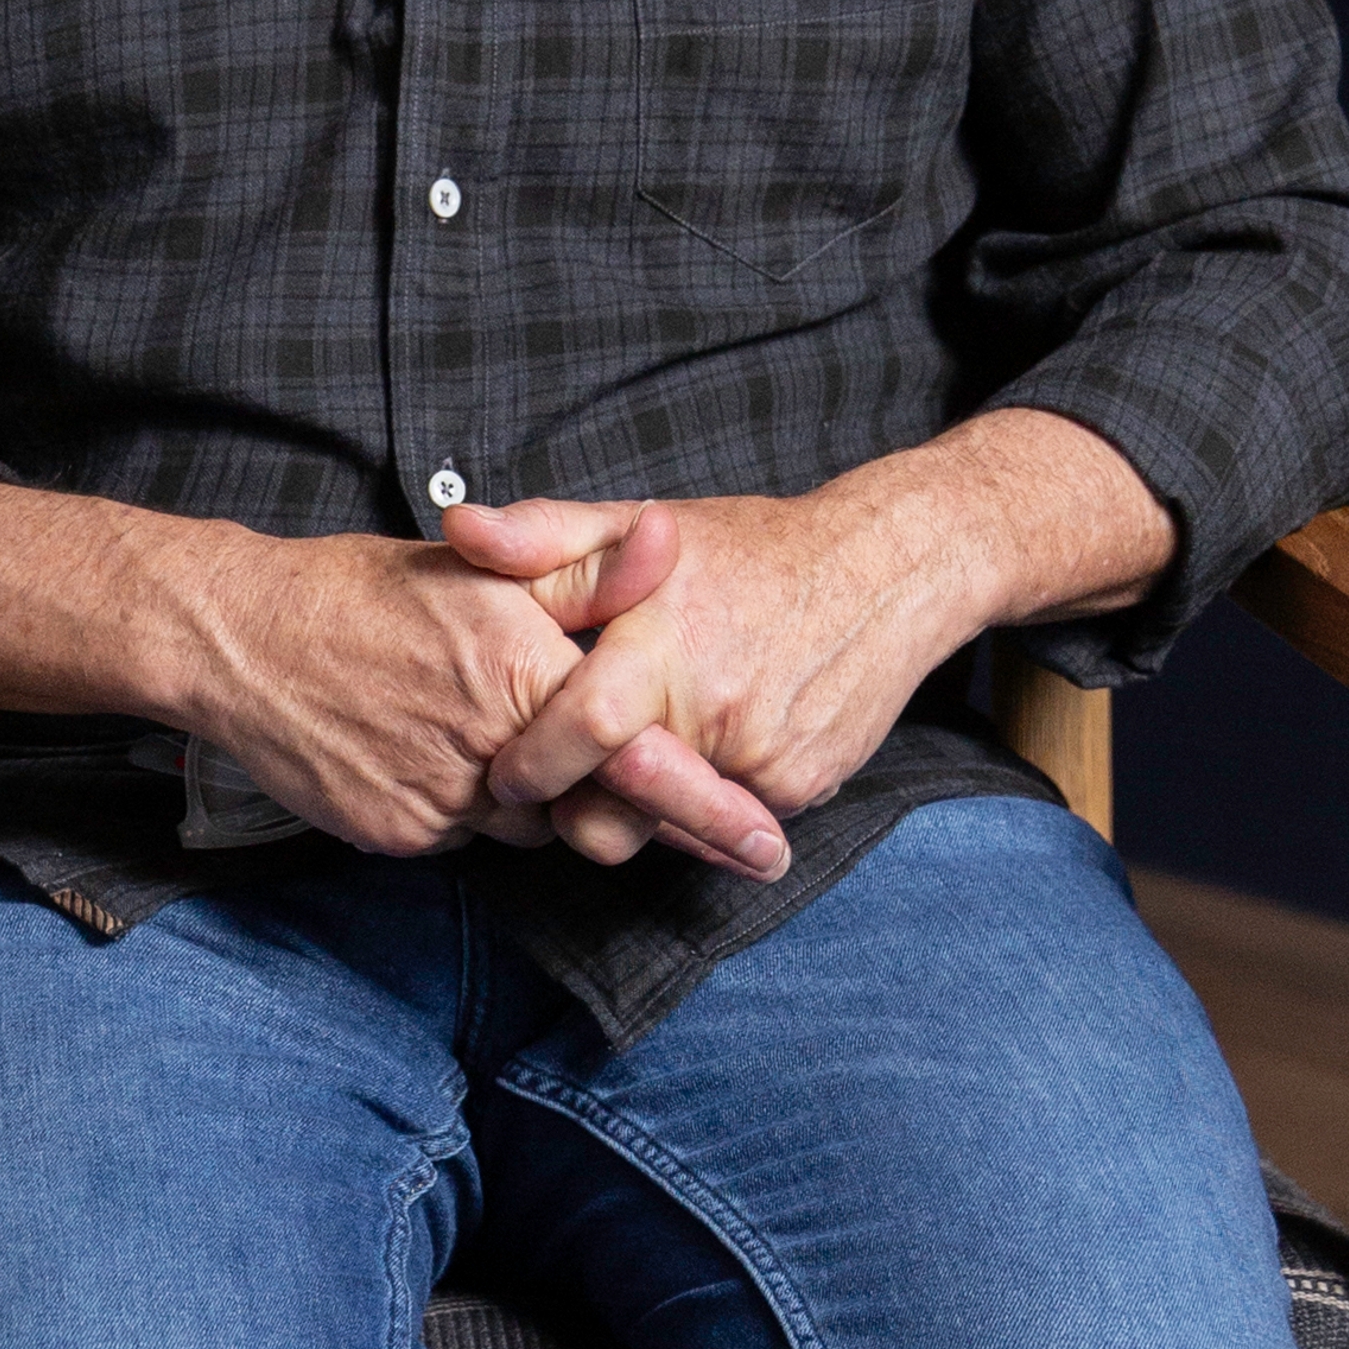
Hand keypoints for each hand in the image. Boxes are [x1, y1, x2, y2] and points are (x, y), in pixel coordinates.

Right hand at [170, 516, 788, 874]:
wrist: (239, 640)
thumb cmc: (364, 592)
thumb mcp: (484, 566)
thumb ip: (587, 569)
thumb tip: (671, 540)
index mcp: (521, 673)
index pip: (636, 756)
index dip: (704, 803)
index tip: (764, 841)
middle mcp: (489, 750)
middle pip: (585, 799)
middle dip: (606, 795)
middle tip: (618, 785)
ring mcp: (440, 803)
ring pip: (527, 822)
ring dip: (525, 792)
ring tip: (466, 723)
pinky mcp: (400, 835)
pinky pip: (466, 836)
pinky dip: (465, 804)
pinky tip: (425, 748)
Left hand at [441, 483, 951, 869]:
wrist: (889, 570)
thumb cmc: (750, 549)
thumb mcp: (641, 523)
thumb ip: (544, 536)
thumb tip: (460, 531)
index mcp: (666, 644)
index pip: (579, 731)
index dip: (532, 764)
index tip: (504, 773)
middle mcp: (716, 711)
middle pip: (615, 806)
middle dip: (578, 805)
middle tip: (561, 781)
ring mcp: (765, 760)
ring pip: (668, 825)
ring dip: (641, 806)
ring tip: (636, 756)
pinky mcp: (801, 789)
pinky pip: (725, 824)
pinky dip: (700, 802)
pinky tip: (703, 752)